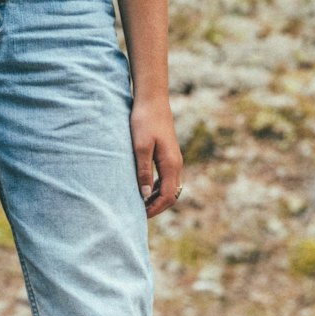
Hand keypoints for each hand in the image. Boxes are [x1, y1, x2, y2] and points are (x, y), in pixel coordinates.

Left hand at [131, 101, 182, 217]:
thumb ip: (143, 171)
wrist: (152, 99)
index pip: (167, 196)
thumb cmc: (144, 120)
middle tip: (138, 213)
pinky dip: (157, 188)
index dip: (154, 209)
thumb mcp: (140, 147)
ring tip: (139, 204)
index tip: (139, 215)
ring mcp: (174, 160)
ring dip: (156, 198)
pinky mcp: (168, 155)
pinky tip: (143, 188)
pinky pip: (166, 179)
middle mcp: (176, 164)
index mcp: (171, 164)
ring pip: (170, 187)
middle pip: (171, 195)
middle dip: (157, 207)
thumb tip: (144, 195)